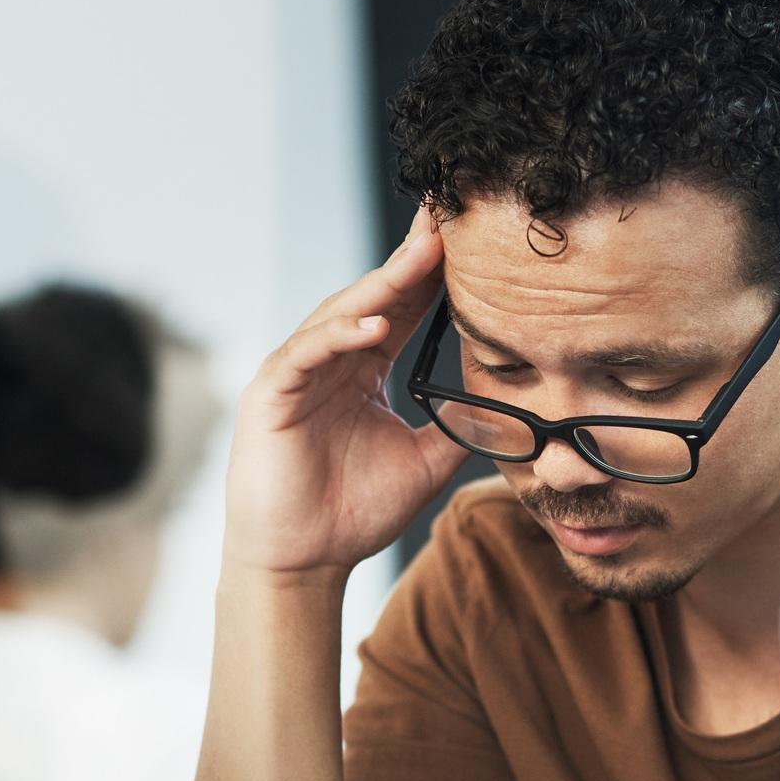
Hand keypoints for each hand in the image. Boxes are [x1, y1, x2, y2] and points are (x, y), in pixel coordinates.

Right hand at [224, 207, 469, 576]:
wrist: (305, 563)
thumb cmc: (353, 513)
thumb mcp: (425, 462)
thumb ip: (459, 425)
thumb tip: (510, 401)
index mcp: (362, 370)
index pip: (402, 310)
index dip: (432, 276)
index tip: (469, 240)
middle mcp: (328, 361)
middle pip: (373, 297)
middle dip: (410, 258)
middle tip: (447, 217)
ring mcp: (295, 373)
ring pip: (340, 315)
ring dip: (381, 285)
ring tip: (422, 255)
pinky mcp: (269, 395)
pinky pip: (305, 354)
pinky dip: (339, 336)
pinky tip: (373, 325)